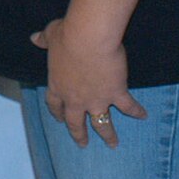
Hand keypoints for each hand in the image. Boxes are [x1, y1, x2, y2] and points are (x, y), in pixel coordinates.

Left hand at [32, 16, 143, 147]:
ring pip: (101, 124)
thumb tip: (34, 38)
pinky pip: (128, 107)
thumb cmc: (67, 34)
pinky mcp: (116, 93)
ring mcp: (96, 99)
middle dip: (79, 134)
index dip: (57, 113)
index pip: (55, 104)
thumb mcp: (51, 35)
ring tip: (113, 144)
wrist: (88, 37)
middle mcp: (76, 98)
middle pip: (76, 122)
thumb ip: (43, 40)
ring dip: (108, 135)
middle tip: (82, 144)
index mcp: (58, 85)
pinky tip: (143, 116)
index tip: (60, 120)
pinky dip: (136, 111)